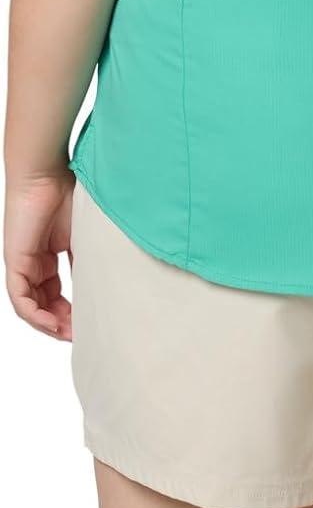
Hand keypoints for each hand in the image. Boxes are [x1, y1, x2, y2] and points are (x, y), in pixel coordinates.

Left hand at [4, 170, 73, 340]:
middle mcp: (32, 263)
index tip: (87, 323)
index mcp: (47, 256)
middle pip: (43, 304)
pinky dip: (35, 315)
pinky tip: (52, 323)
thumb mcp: (83, 234)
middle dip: (60, 323)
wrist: (46, 172)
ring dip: (49, 324)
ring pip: (30, 306)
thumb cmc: (67, 191)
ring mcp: (21, 263)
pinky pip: (20, 299)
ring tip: (68, 334)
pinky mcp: (14, 261)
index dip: (70, 312)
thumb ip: (86, 259)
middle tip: (79, 335)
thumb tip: (103, 284)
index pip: (55, 294)